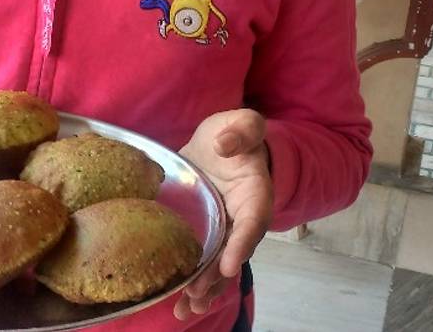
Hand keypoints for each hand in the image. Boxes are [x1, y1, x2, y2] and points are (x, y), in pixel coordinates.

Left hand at [174, 109, 272, 319]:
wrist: (223, 143)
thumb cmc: (236, 134)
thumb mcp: (243, 122)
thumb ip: (241, 129)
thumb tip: (224, 145)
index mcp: (255, 193)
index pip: (253, 221)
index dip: (242, 243)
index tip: (229, 264)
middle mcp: (242, 217)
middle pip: (233, 253)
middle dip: (216, 277)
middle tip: (196, 295)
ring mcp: (224, 228)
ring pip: (217, 264)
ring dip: (203, 289)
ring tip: (185, 310)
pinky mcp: (205, 232)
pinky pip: (202, 259)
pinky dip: (193, 282)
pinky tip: (177, 303)